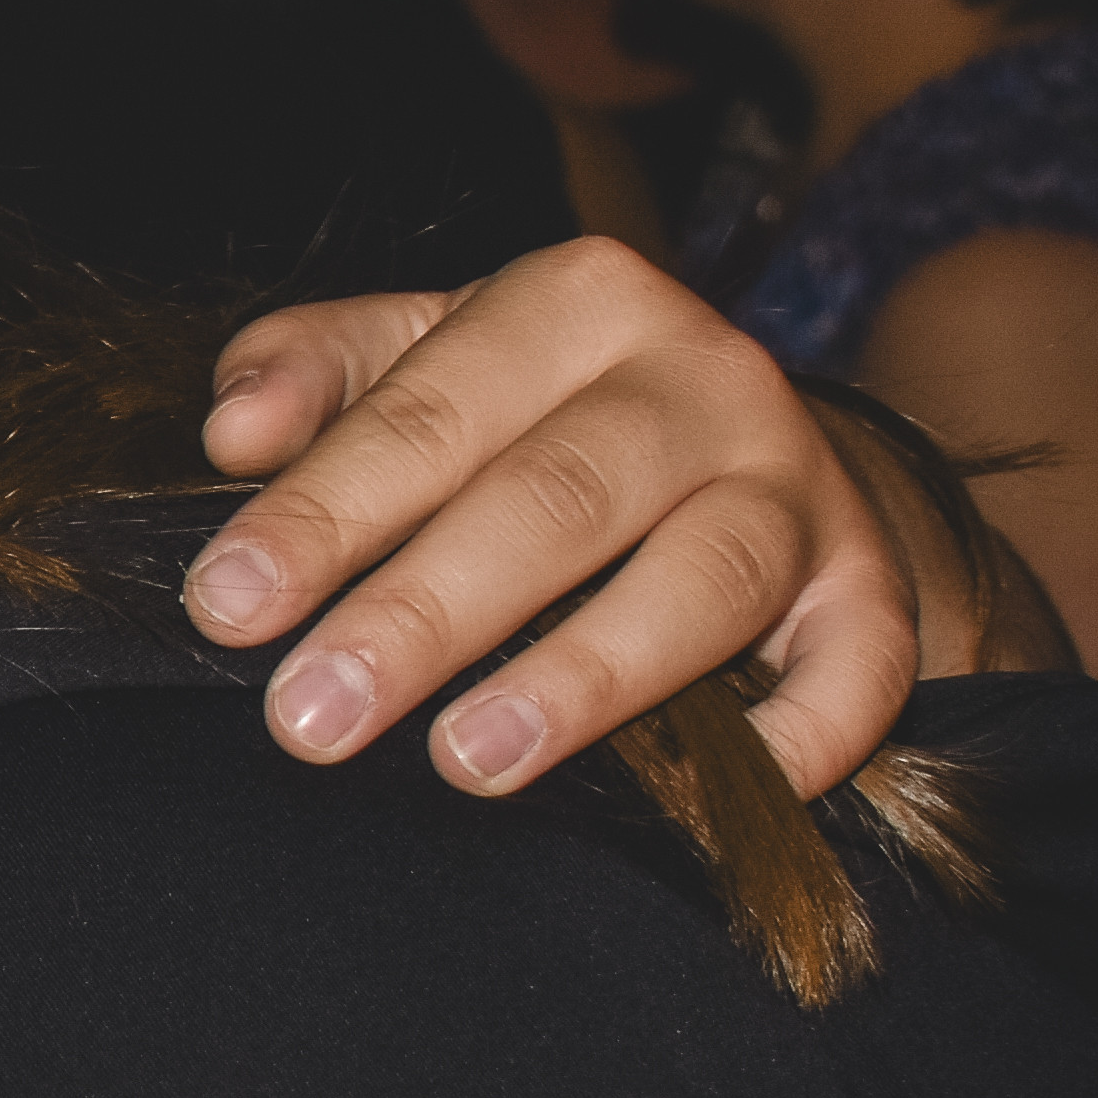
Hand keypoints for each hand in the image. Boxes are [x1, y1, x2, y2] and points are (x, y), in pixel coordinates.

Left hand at [193, 239, 922, 801]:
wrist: (740, 438)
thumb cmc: (536, 410)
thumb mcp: (424, 351)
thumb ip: (316, 368)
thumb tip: (233, 428)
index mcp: (576, 302)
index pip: (431, 409)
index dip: (322, 512)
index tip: (229, 604)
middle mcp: (701, 379)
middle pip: (556, 498)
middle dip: (422, 615)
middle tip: (312, 716)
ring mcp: (799, 485)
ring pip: (702, 578)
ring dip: (584, 678)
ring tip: (469, 759)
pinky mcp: (868, 589)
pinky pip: (856, 668)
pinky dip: (800, 734)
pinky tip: (718, 795)